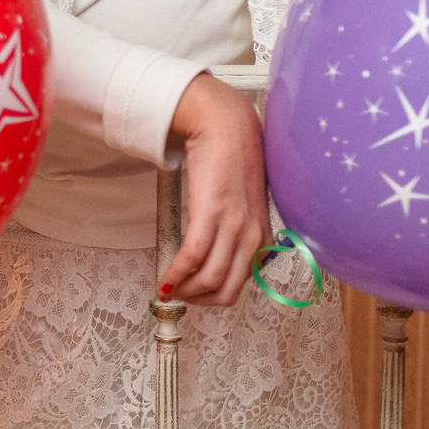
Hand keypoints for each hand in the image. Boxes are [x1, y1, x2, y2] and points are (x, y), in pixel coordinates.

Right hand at [160, 74, 267, 307]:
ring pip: (210, 280)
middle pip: (227, 290)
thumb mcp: (245, 204)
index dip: (214, 297)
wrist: (226, 127)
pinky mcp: (211, 214)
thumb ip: (238, 231)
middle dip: (199, 300)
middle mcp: (253, 236)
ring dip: (185, 290)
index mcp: (262, 237)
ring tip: (169, 287)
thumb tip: (216, 254)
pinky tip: (166, 278)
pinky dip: (176, 273)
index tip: (194, 294)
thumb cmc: (233, 160)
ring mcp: (234, 226)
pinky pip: (192, 257)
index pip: (242, 284)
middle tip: (179, 295)